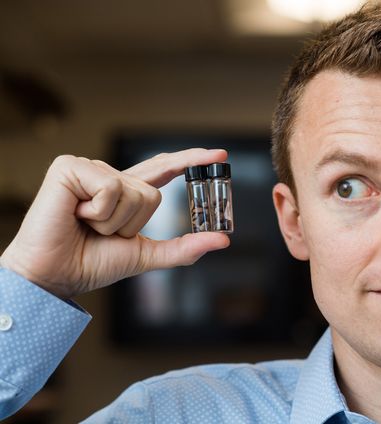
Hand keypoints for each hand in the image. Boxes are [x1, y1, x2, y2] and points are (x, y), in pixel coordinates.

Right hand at [0, 149, 229, 298]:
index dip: (191, 161)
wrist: (54, 274)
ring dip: (114, 221)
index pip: (164, 170)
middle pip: (153, 194)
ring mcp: (90, 169)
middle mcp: (110, 176)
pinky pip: (112, 187)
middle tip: (102, 233)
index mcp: (125, 193)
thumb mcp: (145, 255)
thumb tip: (222, 241)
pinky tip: (76, 214)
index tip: (221, 155)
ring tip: (86, 225)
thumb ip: (183, 248)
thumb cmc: (91, 264)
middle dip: (132, 224)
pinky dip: (99, 211)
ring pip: (135, 192)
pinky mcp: (70, 167)